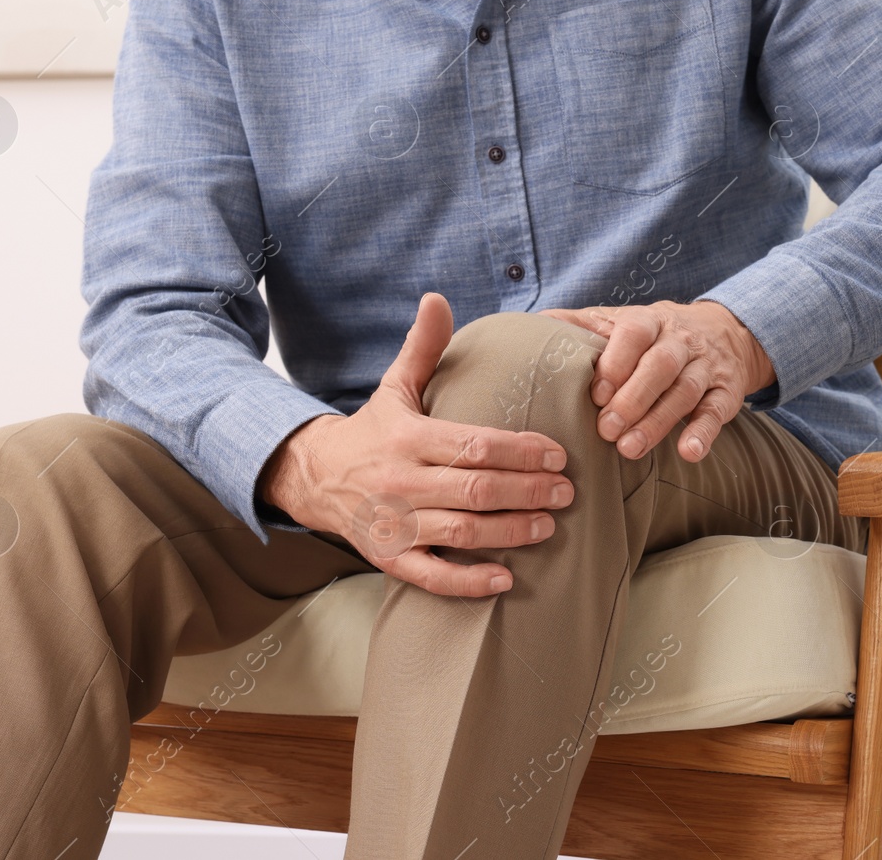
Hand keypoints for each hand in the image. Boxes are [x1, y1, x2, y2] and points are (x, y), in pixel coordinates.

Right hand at [257, 293, 573, 596]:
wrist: (314, 478)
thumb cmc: (371, 432)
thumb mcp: (393, 388)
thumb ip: (422, 348)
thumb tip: (437, 298)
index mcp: (408, 438)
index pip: (474, 444)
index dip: (520, 450)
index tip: (558, 453)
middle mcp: (400, 482)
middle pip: (475, 489)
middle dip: (528, 491)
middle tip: (568, 491)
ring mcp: (394, 524)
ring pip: (461, 533)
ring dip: (510, 531)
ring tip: (549, 525)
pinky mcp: (388, 559)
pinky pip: (431, 577)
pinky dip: (468, 582)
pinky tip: (505, 578)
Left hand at [537, 300, 774, 462]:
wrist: (723, 332)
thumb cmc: (654, 335)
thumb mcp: (620, 321)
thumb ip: (579, 325)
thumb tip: (529, 325)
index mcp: (650, 321)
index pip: (635, 333)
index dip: (616, 362)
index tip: (596, 393)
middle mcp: (681, 341)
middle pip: (661, 365)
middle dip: (634, 398)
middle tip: (607, 430)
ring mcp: (706, 366)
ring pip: (685, 391)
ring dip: (659, 422)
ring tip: (630, 449)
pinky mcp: (726, 392)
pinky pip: (717, 412)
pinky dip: (704, 433)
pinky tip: (689, 452)